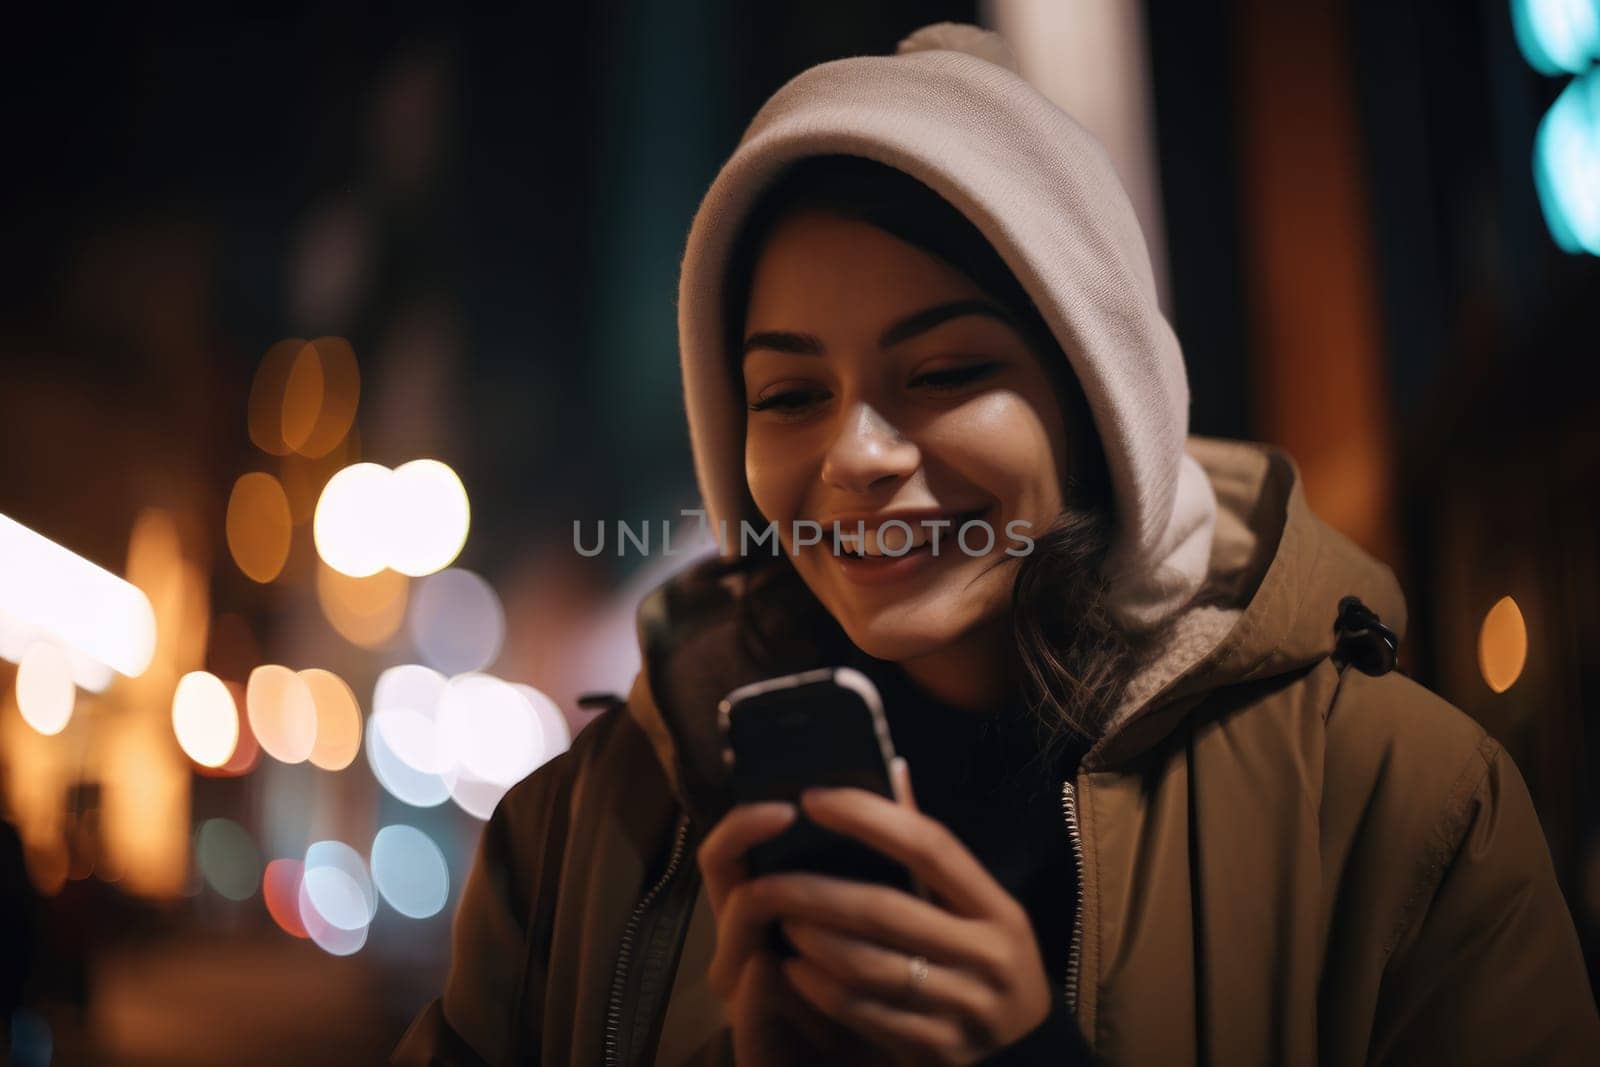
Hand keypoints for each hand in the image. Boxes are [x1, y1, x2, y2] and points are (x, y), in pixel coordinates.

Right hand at [698, 800, 884, 1065]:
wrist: (862, 1063)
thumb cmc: (871, 985)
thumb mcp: (881, 912)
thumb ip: (884, 847)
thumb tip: (897, 768)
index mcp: (771, 907)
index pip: (733, 851)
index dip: (747, 819)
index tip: (790, 798)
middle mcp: (744, 944)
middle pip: (727, 883)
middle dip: (753, 847)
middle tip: (787, 817)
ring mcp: (743, 993)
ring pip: (737, 940)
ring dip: (777, 913)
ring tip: (809, 894)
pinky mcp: (753, 1040)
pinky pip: (749, 1008)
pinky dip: (765, 988)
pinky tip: (780, 969)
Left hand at [759, 763, 1052, 1064]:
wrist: (1027, 1054)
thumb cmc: (988, 962)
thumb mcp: (979, 907)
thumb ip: (932, 850)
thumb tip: (894, 768)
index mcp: (997, 908)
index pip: (930, 846)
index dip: (869, 817)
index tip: (814, 798)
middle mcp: (988, 955)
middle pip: (886, 909)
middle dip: (817, 891)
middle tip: (770, 878)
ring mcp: (964, 1005)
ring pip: (868, 965)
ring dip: (813, 941)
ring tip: (780, 921)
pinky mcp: (937, 1048)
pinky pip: (865, 1012)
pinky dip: (821, 990)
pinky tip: (793, 971)